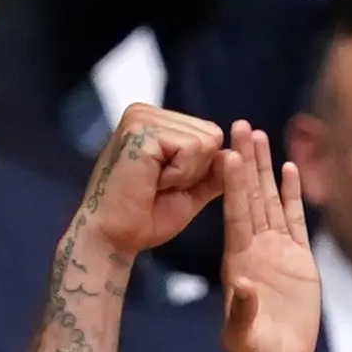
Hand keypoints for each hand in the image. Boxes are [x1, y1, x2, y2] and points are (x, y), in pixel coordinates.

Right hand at [71, 100, 227, 257]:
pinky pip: (191, 149)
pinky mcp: (140, 130)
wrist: (114, 238)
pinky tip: (151, 181)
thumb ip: (213, 171)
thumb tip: (237, 152)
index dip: (199, 170)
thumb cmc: (145, 217)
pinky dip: (179, 174)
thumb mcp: (190, 191)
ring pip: (205, 141)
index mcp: (156, 122)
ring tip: (154, 183)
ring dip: (186, 174)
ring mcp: (141, 118)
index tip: (166, 185)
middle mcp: (146, 113)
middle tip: (159, 185)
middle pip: (211, 134)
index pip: (210, 134)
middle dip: (195, 171)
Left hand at [213, 126, 321, 351]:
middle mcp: (254, 249)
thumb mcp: (242, 337)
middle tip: (239, 125)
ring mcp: (276, 253)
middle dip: (245, 161)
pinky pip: (295, 221)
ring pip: (271, 202)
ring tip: (260, 135)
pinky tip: (289, 169)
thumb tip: (245, 283)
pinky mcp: (299, 263)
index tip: (224, 151)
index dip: (231, 183)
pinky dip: (292, 195)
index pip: (235, 214)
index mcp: (237, 261)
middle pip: (251, 196)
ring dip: (265, 169)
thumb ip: (243, 311)